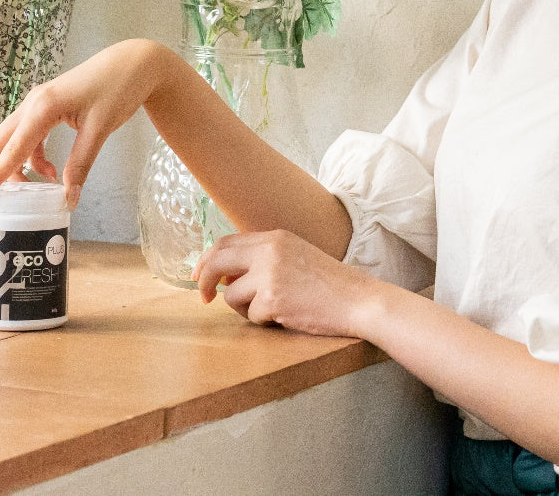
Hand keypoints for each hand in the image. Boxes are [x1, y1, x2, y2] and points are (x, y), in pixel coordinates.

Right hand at [0, 39, 164, 212]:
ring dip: (10, 168)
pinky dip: (31, 158)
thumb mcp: (101, 128)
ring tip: (18, 194)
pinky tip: (48, 173)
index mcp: (42, 107)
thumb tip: (68, 199)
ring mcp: (37, 104)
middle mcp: (32, 104)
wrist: (133, 63)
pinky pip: (28, 138)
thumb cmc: (118, 88)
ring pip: (11, 142)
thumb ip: (81, 163)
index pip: (11, 149)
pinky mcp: (47, 108)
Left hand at [192, 230, 381, 338]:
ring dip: (245, 308)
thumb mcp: (296, 256)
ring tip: (272, 310)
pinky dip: (264, 321)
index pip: (226, 242)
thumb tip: (226, 274)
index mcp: (275, 237)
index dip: (207, 260)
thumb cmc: (331, 284)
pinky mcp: (273, 299)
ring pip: (232, 295)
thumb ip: (263, 258)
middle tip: (205, 297)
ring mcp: (270, 274)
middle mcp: (269, 250)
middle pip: (217, 260)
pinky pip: (251, 315)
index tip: (200, 275)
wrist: (359, 300)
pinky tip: (287, 316)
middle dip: (205, 280)